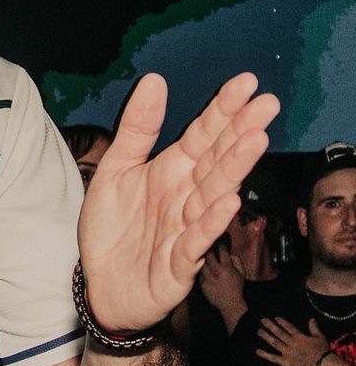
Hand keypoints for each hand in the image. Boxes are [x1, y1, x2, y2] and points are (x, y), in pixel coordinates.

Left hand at [78, 73, 277, 330]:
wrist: (98, 285)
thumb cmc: (113, 228)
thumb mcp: (115, 170)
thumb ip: (137, 129)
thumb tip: (155, 80)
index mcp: (172, 171)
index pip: (204, 135)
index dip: (223, 110)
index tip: (246, 82)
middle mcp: (185, 196)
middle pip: (216, 160)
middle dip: (241, 132)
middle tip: (267, 104)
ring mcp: (186, 229)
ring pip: (213, 195)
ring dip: (234, 169)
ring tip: (254, 141)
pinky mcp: (179, 264)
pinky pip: (196, 241)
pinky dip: (211, 222)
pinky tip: (228, 201)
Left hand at [199, 244, 246, 318]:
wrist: (230, 304)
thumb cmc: (237, 287)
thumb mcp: (242, 273)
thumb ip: (237, 261)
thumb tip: (230, 253)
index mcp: (227, 268)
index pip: (222, 252)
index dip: (220, 245)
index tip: (219, 243)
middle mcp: (216, 272)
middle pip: (208, 255)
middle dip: (208, 248)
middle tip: (208, 245)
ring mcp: (208, 278)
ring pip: (202, 263)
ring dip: (203, 259)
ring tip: (202, 254)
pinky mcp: (202, 284)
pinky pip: (200, 273)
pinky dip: (202, 270)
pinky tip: (201, 268)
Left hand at [256, 316, 329, 365]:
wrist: (322, 364)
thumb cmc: (323, 351)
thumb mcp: (319, 337)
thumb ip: (314, 328)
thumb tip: (311, 319)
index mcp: (299, 337)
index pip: (289, 327)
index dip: (282, 322)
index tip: (275, 318)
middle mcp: (291, 343)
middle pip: (279, 333)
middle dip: (270, 326)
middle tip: (262, 320)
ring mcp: (287, 352)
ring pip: (274, 342)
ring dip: (266, 336)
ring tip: (259, 331)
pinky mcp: (286, 362)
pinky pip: (274, 358)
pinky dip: (265, 355)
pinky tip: (257, 351)